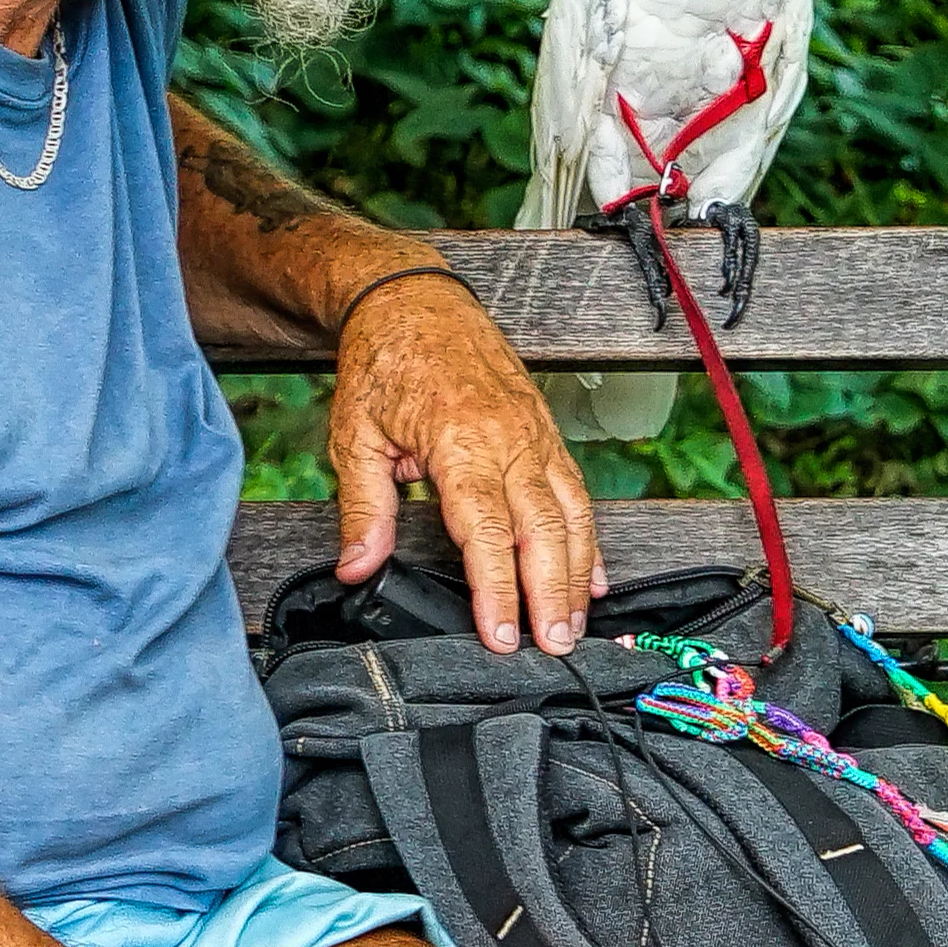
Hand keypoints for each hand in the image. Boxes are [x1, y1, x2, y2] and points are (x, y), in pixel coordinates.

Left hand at [329, 271, 602, 657]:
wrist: (414, 299)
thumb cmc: (384, 363)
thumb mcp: (354, 436)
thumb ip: (364, 508)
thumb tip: (356, 568)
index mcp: (459, 442)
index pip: (486, 532)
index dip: (497, 590)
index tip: (502, 636)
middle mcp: (508, 439)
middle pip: (542, 530)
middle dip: (551, 594)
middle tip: (553, 646)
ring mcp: (534, 434)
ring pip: (570, 514)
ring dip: (576, 574)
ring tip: (574, 625)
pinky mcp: (545, 431)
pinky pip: (576, 491)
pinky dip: (588, 538)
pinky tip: (592, 575)